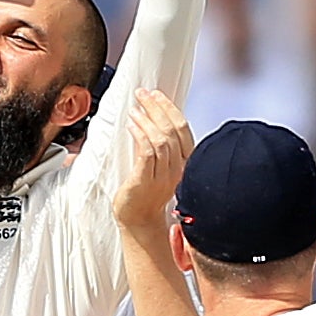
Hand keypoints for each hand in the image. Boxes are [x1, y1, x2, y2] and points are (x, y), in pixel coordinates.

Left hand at [112, 90, 192, 235]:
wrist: (139, 221)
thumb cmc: (146, 193)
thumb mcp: (157, 165)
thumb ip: (158, 145)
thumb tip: (149, 118)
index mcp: (184, 163)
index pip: (183, 129)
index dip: (170, 109)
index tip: (157, 95)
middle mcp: (176, 169)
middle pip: (172, 130)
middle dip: (157, 108)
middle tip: (143, 95)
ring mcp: (163, 176)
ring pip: (162, 140)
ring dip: (147, 120)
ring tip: (135, 109)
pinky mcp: (146, 182)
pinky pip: (147, 153)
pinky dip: (140, 135)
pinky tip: (132, 125)